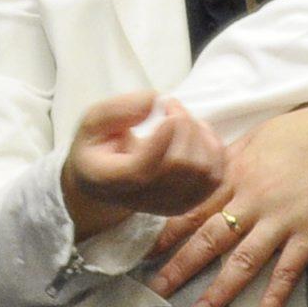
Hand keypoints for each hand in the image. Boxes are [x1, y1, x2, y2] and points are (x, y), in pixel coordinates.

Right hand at [57, 92, 228, 238]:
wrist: (104, 186)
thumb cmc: (98, 149)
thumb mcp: (91, 123)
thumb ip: (116, 110)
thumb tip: (154, 101)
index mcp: (113, 181)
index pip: (146, 168)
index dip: (165, 135)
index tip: (165, 105)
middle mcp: (142, 200)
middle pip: (182, 165)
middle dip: (184, 124)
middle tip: (170, 104)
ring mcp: (169, 205)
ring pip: (204, 172)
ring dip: (200, 134)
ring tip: (182, 118)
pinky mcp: (189, 203)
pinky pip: (216, 177)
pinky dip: (213, 149)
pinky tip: (196, 133)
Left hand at [144, 96, 307, 306]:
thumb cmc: (305, 130)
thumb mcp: (258, 136)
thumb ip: (229, 158)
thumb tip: (201, 169)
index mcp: (236, 174)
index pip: (193, 207)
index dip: (168, 231)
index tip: (146, 251)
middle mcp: (253, 200)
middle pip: (210, 238)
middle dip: (181, 266)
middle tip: (157, 289)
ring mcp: (282, 219)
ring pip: (243, 261)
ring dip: (219, 291)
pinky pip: (288, 271)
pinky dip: (274, 298)